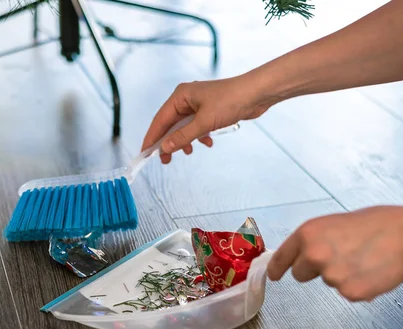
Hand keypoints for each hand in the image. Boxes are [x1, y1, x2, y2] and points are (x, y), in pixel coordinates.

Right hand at [141, 75, 274, 163]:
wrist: (257, 93)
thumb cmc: (231, 100)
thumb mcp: (204, 122)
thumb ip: (183, 136)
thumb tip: (165, 148)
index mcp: (180, 96)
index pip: (160, 120)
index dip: (152, 137)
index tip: (144, 153)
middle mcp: (186, 99)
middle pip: (170, 124)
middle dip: (169, 142)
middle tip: (165, 160)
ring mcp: (198, 104)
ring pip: (184, 127)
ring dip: (185, 140)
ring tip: (187, 152)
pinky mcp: (210, 110)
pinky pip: (197, 126)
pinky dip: (199, 136)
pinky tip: (207, 142)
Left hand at [267, 206, 402, 301]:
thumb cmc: (376, 224)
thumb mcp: (334, 223)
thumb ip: (314, 239)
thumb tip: (303, 253)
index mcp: (307, 233)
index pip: (282, 256)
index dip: (276, 268)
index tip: (273, 276)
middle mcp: (313, 255)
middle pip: (300, 274)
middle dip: (313, 270)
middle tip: (339, 257)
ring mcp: (330, 276)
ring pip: (327, 282)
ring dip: (340, 275)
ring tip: (361, 259)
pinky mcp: (348, 292)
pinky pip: (346, 292)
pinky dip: (356, 286)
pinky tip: (370, 271)